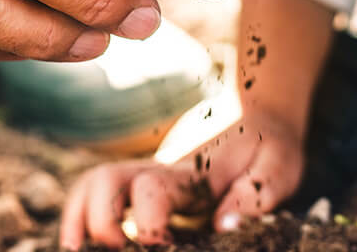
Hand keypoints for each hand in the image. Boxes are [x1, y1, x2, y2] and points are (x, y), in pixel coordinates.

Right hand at [59, 110, 305, 248]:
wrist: (259, 118)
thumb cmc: (269, 148)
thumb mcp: (278, 169)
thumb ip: (254, 196)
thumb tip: (222, 226)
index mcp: (192, 172)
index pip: (151, 188)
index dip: (148, 223)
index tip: (161, 247)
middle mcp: (159, 172)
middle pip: (105, 179)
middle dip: (100, 219)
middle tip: (117, 250)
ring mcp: (144, 178)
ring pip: (93, 184)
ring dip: (78, 216)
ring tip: (77, 251)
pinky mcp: (141, 189)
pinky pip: (97, 193)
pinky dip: (79, 217)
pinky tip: (80, 244)